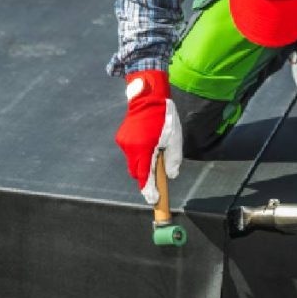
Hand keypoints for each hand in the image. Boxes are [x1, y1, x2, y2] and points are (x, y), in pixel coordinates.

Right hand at [115, 70, 182, 203]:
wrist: (147, 97)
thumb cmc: (164, 117)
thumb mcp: (174, 138)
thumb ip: (173, 159)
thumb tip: (171, 175)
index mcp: (145, 148)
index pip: (145, 176)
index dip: (149, 190)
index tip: (153, 200)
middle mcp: (131, 148)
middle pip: (137, 172)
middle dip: (146, 176)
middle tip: (158, 171)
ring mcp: (124, 143)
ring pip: (133, 162)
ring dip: (142, 162)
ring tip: (153, 148)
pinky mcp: (121, 138)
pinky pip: (130, 152)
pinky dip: (138, 152)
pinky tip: (146, 140)